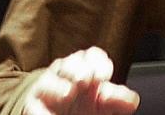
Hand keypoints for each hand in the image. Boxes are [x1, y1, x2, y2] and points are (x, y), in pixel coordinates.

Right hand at [23, 46, 138, 114]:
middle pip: (70, 63)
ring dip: (58, 87)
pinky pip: (33, 106)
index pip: (92, 55)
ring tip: (68, 94)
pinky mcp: (32, 106)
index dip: (98, 63)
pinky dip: (42, 111)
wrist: (59, 114)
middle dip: (78, 70)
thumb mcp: (102, 100)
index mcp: (85, 66)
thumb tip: (132, 101)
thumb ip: (117, 98)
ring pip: (49, 82)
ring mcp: (47, 88)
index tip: (104, 76)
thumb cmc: (84, 103)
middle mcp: (65, 73)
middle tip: (86, 80)